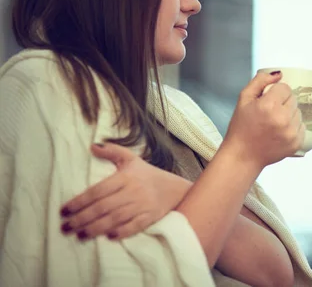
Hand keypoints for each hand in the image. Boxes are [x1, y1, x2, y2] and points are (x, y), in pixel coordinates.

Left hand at [60, 143, 188, 240]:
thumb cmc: (148, 174)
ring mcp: (142, 205)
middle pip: (103, 207)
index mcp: (125, 177)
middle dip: (82, 219)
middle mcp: (133, 191)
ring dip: (95, 228)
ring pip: (115, 218)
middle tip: (66, 227)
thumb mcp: (131, 159)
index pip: (98, 190)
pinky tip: (108, 237)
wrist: (175, 188)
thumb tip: (93, 146)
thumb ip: (112, 151)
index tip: (64, 210)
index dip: (79, 201)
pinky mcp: (150, 217)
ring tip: (80, 235)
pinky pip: (133, 226)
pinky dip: (121, 232)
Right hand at [222, 71, 304, 168]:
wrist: (242, 155)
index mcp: (269, 105)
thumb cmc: (241, 128)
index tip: (268, 100)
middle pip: (293, 99)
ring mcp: (291, 132)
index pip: (285, 88)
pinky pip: (302, 126)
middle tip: (270, 112)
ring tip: (274, 122)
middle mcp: (282, 119)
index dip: (275, 92)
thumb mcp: (244, 99)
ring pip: (298, 112)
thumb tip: (278, 74)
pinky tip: (280, 131)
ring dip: (289, 114)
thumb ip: (260, 81)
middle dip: (283, 102)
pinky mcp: (296, 143)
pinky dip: (293, 127)